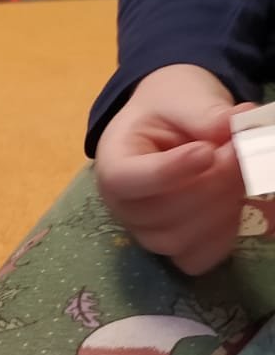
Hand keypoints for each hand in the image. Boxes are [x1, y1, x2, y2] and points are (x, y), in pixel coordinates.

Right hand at [95, 65, 248, 275]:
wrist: (170, 124)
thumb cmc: (169, 109)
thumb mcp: (183, 97)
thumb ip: (205, 111)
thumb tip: (236, 125)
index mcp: (113, 164)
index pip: (126, 181)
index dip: (169, 172)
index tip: (207, 151)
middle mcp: (123, 207)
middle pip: (161, 214)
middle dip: (211, 183)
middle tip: (241, 149)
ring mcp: (147, 233)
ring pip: (182, 239)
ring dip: (222, 206)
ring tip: (241, 170)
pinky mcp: (174, 248)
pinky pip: (199, 258)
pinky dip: (224, 233)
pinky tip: (236, 201)